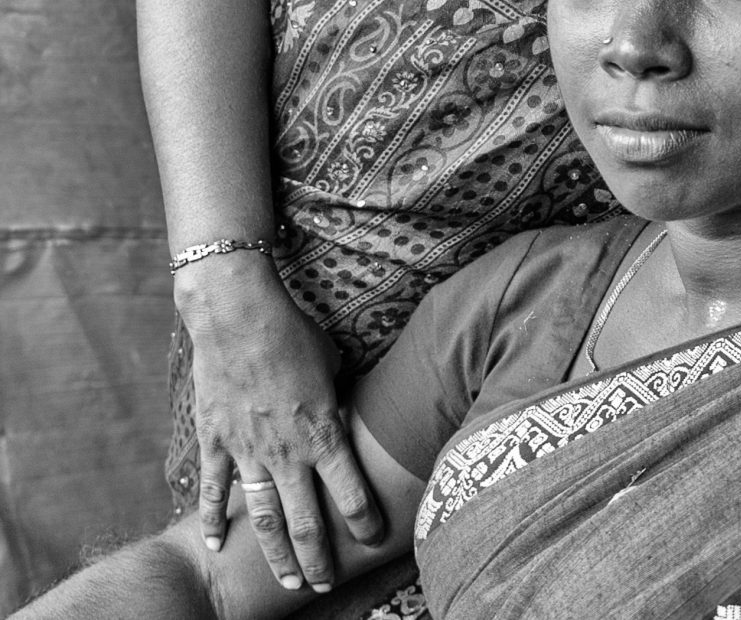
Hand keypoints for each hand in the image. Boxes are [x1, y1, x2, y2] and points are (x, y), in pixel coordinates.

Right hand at [177, 253, 384, 590]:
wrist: (239, 314)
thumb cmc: (292, 331)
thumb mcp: (331, 362)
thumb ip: (337, 394)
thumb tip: (343, 404)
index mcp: (323, 432)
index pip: (351, 492)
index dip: (364, 522)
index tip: (372, 538)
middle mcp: (287, 452)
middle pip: (307, 521)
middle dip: (320, 558)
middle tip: (327, 583)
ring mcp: (248, 451)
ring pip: (264, 519)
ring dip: (277, 555)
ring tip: (289, 581)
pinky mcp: (215, 440)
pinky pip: (212, 491)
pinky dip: (213, 521)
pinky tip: (217, 546)